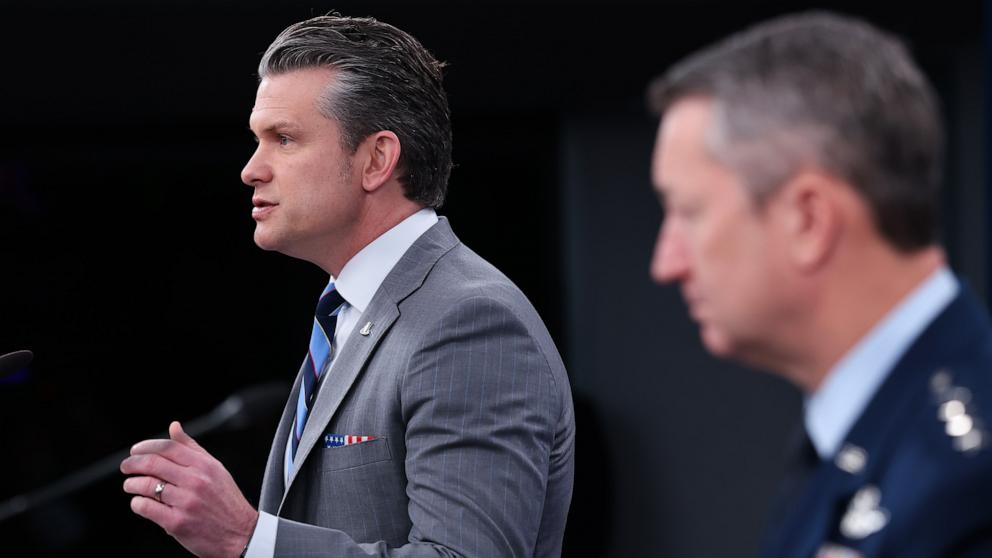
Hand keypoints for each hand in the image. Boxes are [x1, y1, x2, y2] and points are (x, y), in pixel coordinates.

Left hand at [121, 421, 258, 557]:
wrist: (240, 534)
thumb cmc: (225, 501)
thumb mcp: (215, 469)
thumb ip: (192, 448)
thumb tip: (173, 427)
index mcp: (205, 466)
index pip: (168, 447)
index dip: (146, 446)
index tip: (135, 451)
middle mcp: (196, 481)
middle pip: (153, 464)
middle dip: (132, 464)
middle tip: (126, 467)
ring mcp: (186, 502)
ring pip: (146, 486)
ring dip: (132, 484)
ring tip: (131, 486)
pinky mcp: (177, 522)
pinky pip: (146, 507)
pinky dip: (137, 503)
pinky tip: (139, 503)